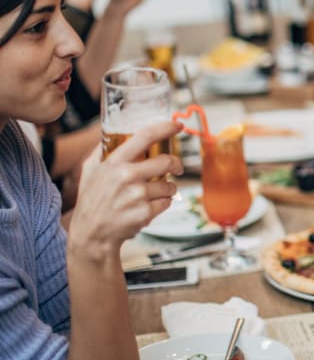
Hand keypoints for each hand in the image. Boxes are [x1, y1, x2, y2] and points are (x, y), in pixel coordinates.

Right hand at [68, 120, 182, 260]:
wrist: (91, 234)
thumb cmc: (92, 200)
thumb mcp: (90, 170)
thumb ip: (102, 150)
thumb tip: (112, 131)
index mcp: (114, 162)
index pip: (145, 136)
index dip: (165, 127)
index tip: (177, 125)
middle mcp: (126, 176)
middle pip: (167, 161)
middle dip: (176, 164)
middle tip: (177, 167)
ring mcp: (137, 196)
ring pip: (170, 184)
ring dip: (168, 188)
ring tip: (154, 193)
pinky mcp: (145, 212)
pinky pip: (167, 202)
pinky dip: (163, 203)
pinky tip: (149, 206)